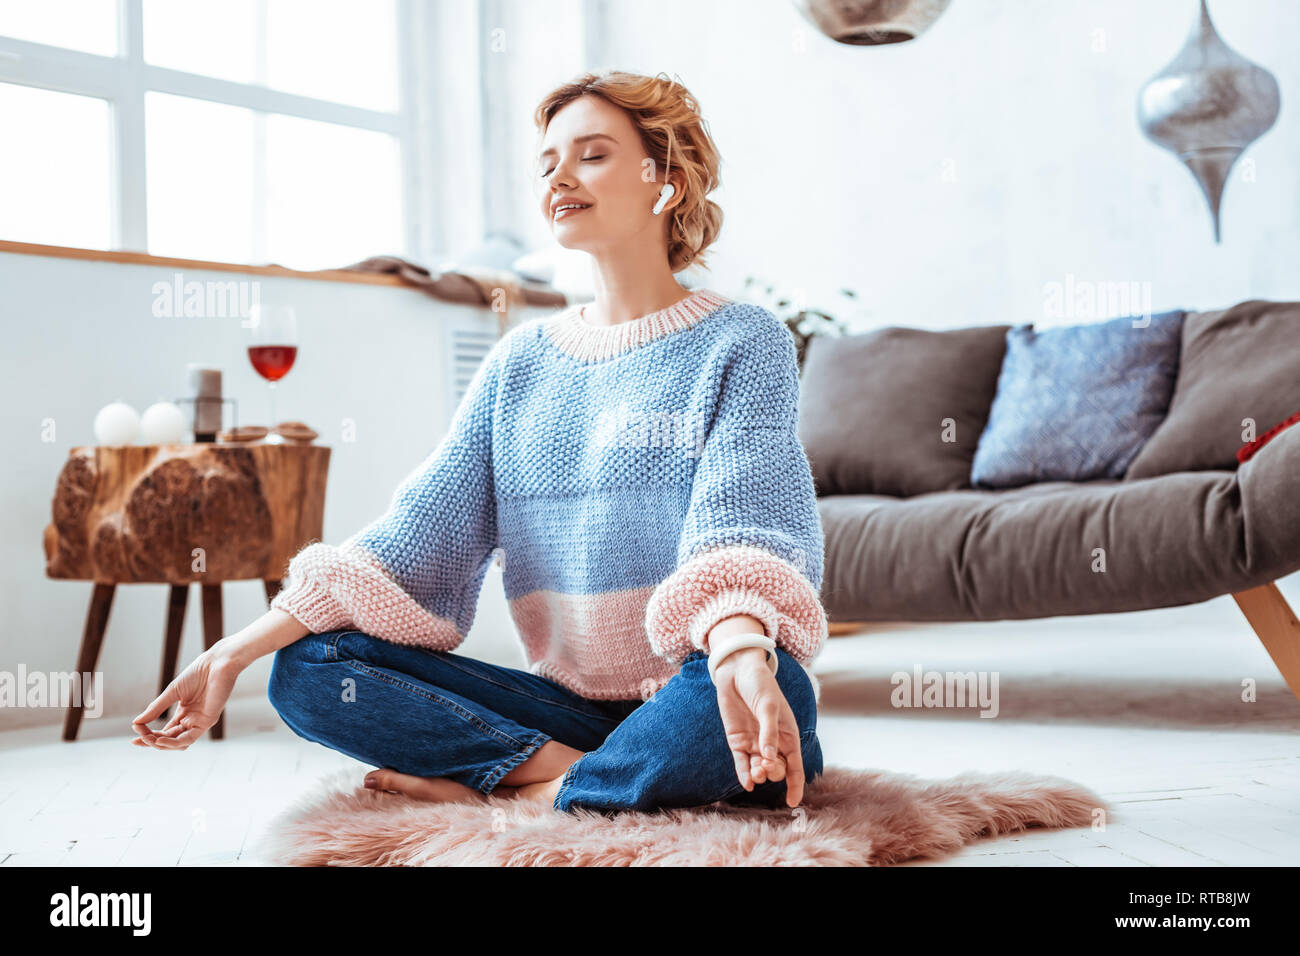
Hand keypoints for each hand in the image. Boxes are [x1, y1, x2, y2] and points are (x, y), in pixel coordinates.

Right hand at [130, 648, 238, 749]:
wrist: (216, 664)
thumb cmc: (197, 674)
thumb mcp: (172, 692)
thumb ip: (156, 708)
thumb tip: (136, 722)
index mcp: (184, 713)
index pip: (165, 731)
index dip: (149, 734)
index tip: (134, 729)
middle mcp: (191, 720)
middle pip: (169, 739)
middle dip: (151, 740)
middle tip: (136, 739)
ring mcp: (199, 722)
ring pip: (178, 743)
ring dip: (160, 744)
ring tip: (146, 739)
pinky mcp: (207, 722)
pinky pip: (188, 739)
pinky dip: (173, 743)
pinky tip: (159, 740)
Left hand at [712, 647, 805, 806]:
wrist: (737, 671)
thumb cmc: (760, 685)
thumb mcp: (768, 705)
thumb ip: (769, 731)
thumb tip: (769, 757)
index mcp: (788, 734)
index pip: (795, 765)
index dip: (795, 784)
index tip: (793, 802)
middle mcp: (772, 742)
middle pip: (777, 769)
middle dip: (773, 772)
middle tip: (765, 765)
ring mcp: (754, 743)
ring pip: (759, 768)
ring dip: (759, 775)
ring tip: (756, 773)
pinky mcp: (737, 741)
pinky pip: (741, 763)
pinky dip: (744, 774)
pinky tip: (747, 783)